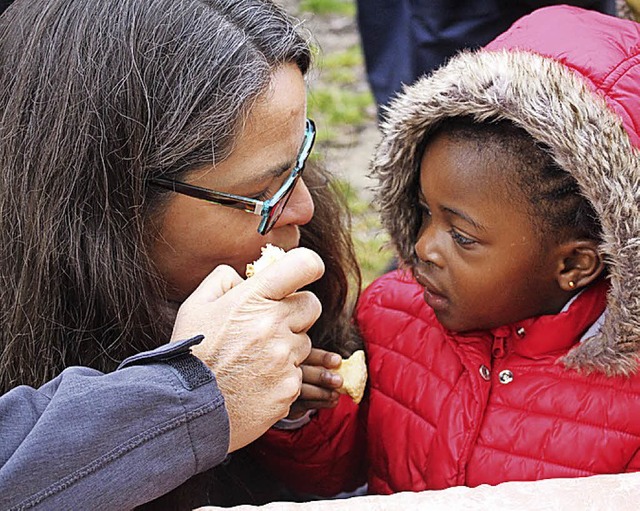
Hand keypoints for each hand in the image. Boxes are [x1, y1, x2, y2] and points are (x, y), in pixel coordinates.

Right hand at [171, 247, 323, 452]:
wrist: (187, 410)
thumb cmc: (190, 355)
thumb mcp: (196, 306)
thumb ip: (223, 280)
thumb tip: (248, 275)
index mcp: (253, 299)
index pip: (304, 266)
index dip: (308, 267)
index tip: (305, 273)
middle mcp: (273, 324)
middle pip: (311, 306)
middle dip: (296, 313)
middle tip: (269, 328)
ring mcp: (284, 357)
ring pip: (305, 343)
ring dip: (287, 348)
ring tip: (254, 361)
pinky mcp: (290, 386)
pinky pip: (297, 374)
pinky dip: (282, 378)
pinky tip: (256, 383)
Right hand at [287, 348, 342, 419]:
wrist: (290, 393)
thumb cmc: (307, 372)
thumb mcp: (311, 362)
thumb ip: (322, 362)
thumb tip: (340, 363)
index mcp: (294, 356)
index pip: (307, 355)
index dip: (323, 358)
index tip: (338, 361)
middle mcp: (287, 371)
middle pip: (303, 372)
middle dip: (322, 376)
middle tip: (339, 381)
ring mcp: (285, 389)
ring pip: (303, 390)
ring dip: (323, 392)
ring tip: (337, 394)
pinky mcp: (289, 405)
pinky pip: (304, 404)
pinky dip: (321, 403)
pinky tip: (333, 401)